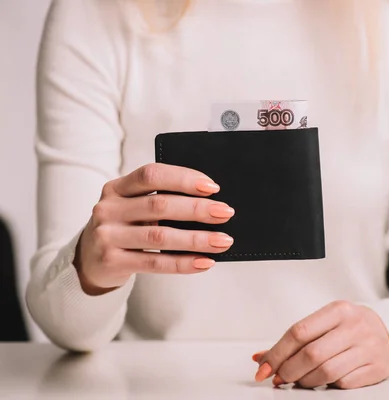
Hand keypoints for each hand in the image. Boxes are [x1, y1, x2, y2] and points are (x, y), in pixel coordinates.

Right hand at [74, 163, 234, 294]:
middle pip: (159, 205)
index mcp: (117, 188)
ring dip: (197, 239)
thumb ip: (160, 200)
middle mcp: (108, 208)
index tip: (212, 186)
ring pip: (160, 236)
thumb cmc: (124, 228)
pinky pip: (155, 262)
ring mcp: (107, 236)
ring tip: (223, 240)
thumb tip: (211, 203)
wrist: (88, 261)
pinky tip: (205, 261)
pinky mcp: (111, 261)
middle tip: (226, 212)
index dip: (183, 178)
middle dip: (197, 209)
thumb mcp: (132, 207)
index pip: (151, 174)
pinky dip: (184, 263)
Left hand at [252, 301, 388, 389]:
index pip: (299, 332)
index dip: (277, 352)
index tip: (264, 367)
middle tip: (279, 377)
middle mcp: (355, 327)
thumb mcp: (326, 323)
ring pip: (326, 372)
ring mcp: (367, 348)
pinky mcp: (376, 368)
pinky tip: (321, 381)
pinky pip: (342, 383)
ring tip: (299, 380)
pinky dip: (327, 385)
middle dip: (288, 370)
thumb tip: (261, 358)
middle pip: (311, 354)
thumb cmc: (350, 328)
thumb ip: (296, 339)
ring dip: (305, 381)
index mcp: (339, 310)